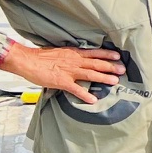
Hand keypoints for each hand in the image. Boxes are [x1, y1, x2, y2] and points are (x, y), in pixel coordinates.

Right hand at [0, 44, 123, 105]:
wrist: (28, 61)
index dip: (107, 54)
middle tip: (123, 70)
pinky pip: (76, 89)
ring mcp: (69, 71)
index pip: (94, 52)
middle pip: (96, 63)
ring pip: (90, 74)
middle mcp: (74, 61)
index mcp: (74, 53)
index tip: (118, 55)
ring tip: (115, 82)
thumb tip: (80, 59)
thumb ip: (71, 56)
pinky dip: (85, 95)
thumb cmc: (42, 57)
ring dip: (103, 78)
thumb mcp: (60, 52)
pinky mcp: (62, 81)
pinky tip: (93, 100)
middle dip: (111, 66)